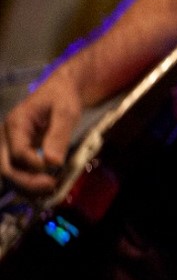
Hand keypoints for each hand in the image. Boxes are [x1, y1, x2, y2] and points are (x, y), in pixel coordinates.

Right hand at [0, 69, 83, 196]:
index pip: (18, 152)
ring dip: (27, 187)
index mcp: (16, 123)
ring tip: (50, 189)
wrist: (61, 91)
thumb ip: (59, 134)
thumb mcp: (66, 110)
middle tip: (51, 185)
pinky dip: (29, 184)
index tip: (57, 166)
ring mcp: (10, 147)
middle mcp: (6, 137)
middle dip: (26, 181)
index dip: (35, 164)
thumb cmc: (63, 96)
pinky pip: (18, 173)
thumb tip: (53, 162)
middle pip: (6, 167)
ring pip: (9, 174)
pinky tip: (46, 188)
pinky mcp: (18, 155)